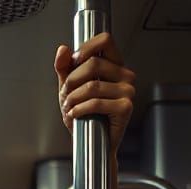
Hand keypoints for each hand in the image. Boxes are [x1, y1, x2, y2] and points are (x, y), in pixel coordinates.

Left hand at [55, 31, 135, 156]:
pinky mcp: (125, 108)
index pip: (105, 40)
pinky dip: (79, 109)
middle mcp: (125, 76)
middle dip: (72, 80)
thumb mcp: (70, 88)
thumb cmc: (85, 116)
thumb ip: (65, 68)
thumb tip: (62, 49)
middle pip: (93, 64)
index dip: (85, 48)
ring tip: (68, 107)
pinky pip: (96, 103)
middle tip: (65, 95)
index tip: (73, 62)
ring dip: (73, 98)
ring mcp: (128, 91)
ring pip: (92, 86)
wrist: (92, 145)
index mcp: (115, 65)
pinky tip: (74, 115)